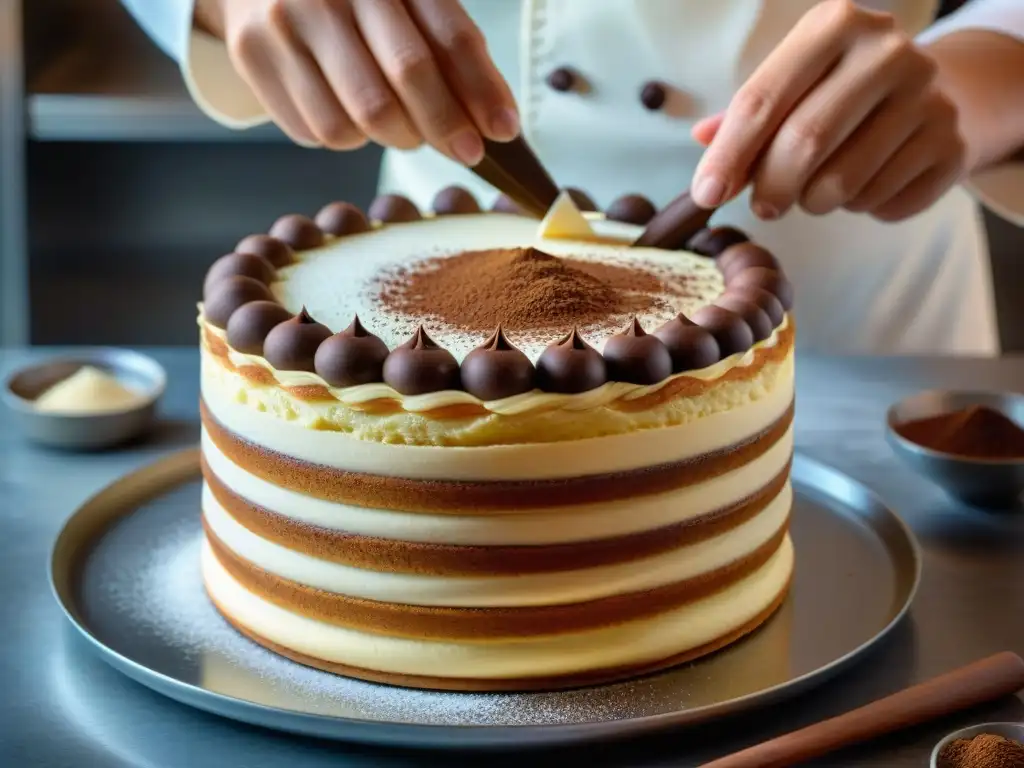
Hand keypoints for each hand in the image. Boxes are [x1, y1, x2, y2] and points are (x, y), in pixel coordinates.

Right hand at [199, 0, 519, 163]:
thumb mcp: (406, 3)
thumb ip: (450, 51)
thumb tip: (496, 121)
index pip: (449, 33)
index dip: (482, 88)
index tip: (503, 131)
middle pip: (405, 76)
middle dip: (444, 125)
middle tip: (464, 149)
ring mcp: (286, 20)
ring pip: (358, 118)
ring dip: (394, 137)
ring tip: (400, 124)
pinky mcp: (252, 55)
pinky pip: (316, 131)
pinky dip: (347, 138)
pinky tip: (349, 113)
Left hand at [690, 0, 965, 222]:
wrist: (931, 95)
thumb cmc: (839, 93)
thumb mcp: (790, 87)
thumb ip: (743, 121)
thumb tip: (704, 150)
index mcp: (835, 25)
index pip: (762, 99)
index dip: (728, 155)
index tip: (705, 195)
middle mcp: (887, 52)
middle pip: (804, 142)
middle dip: (770, 188)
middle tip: (763, 207)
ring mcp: (928, 98)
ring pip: (841, 183)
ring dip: (814, 202)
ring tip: (818, 187)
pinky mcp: (950, 146)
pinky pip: (880, 204)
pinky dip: (860, 208)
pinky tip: (866, 184)